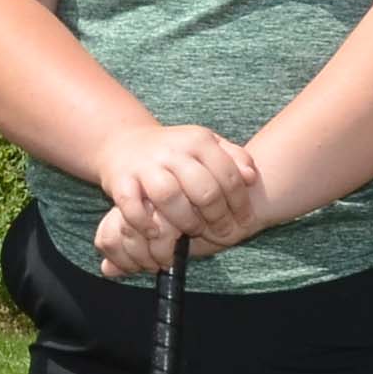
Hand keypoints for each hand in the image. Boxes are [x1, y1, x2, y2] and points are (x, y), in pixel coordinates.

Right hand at [90, 118, 259, 277]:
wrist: (126, 143)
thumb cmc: (176, 152)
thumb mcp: (207, 146)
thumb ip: (234, 157)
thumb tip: (251, 177)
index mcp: (198, 140)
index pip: (228, 174)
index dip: (241, 202)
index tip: (245, 222)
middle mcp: (173, 150)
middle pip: (203, 188)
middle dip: (217, 217)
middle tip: (223, 233)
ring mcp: (145, 165)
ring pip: (169, 196)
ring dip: (185, 220)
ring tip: (191, 233)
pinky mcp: (120, 180)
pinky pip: (131, 205)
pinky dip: (143, 222)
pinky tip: (155, 233)